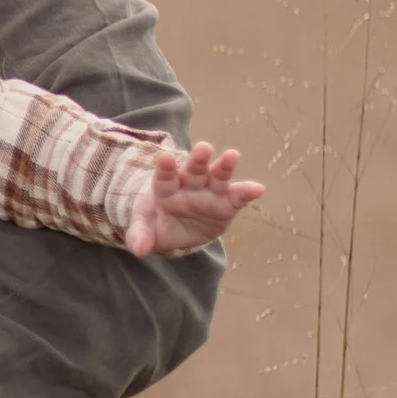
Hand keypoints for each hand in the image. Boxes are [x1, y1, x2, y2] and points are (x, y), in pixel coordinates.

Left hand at [125, 137, 265, 257]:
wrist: (177, 229)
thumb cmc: (158, 223)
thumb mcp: (145, 229)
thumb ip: (140, 236)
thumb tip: (138, 250)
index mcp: (166, 189)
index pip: (164, 177)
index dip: (165, 168)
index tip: (165, 157)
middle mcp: (189, 186)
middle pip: (193, 171)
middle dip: (198, 160)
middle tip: (203, 147)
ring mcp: (210, 192)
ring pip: (217, 177)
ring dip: (224, 167)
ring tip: (233, 155)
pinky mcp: (227, 204)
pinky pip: (238, 197)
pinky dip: (248, 192)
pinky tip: (258, 189)